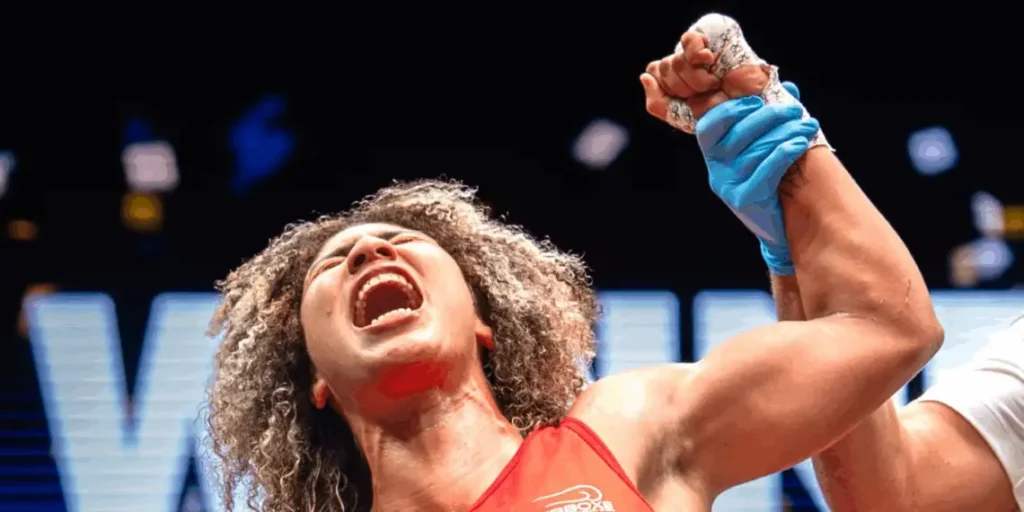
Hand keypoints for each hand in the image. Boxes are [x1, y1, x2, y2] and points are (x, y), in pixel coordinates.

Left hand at [641, 32, 729, 122]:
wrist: (752, 109)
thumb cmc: (723, 113)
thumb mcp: (682, 116)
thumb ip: (656, 103)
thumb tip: (645, 75)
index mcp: (679, 75)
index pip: (653, 72)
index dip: (669, 89)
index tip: (690, 99)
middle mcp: (688, 58)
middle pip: (662, 67)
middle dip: (684, 88)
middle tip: (707, 91)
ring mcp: (701, 45)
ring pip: (674, 59)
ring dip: (696, 79)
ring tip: (715, 83)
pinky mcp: (715, 31)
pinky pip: (688, 40)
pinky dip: (698, 56)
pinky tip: (711, 61)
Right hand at [697, 85, 817, 274]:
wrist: (783, 225)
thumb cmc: (775, 179)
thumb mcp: (768, 147)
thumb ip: (774, 117)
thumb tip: (789, 87)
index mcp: (715, 154)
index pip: (708, 127)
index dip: (729, 110)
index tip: (756, 100)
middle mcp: (716, 170)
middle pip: (738, 134)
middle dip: (770, 116)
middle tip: (796, 110)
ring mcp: (728, 186)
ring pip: (756, 150)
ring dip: (786, 132)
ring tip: (809, 125)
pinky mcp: (744, 200)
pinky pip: (766, 169)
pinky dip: (785, 152)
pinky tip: (800, 143)